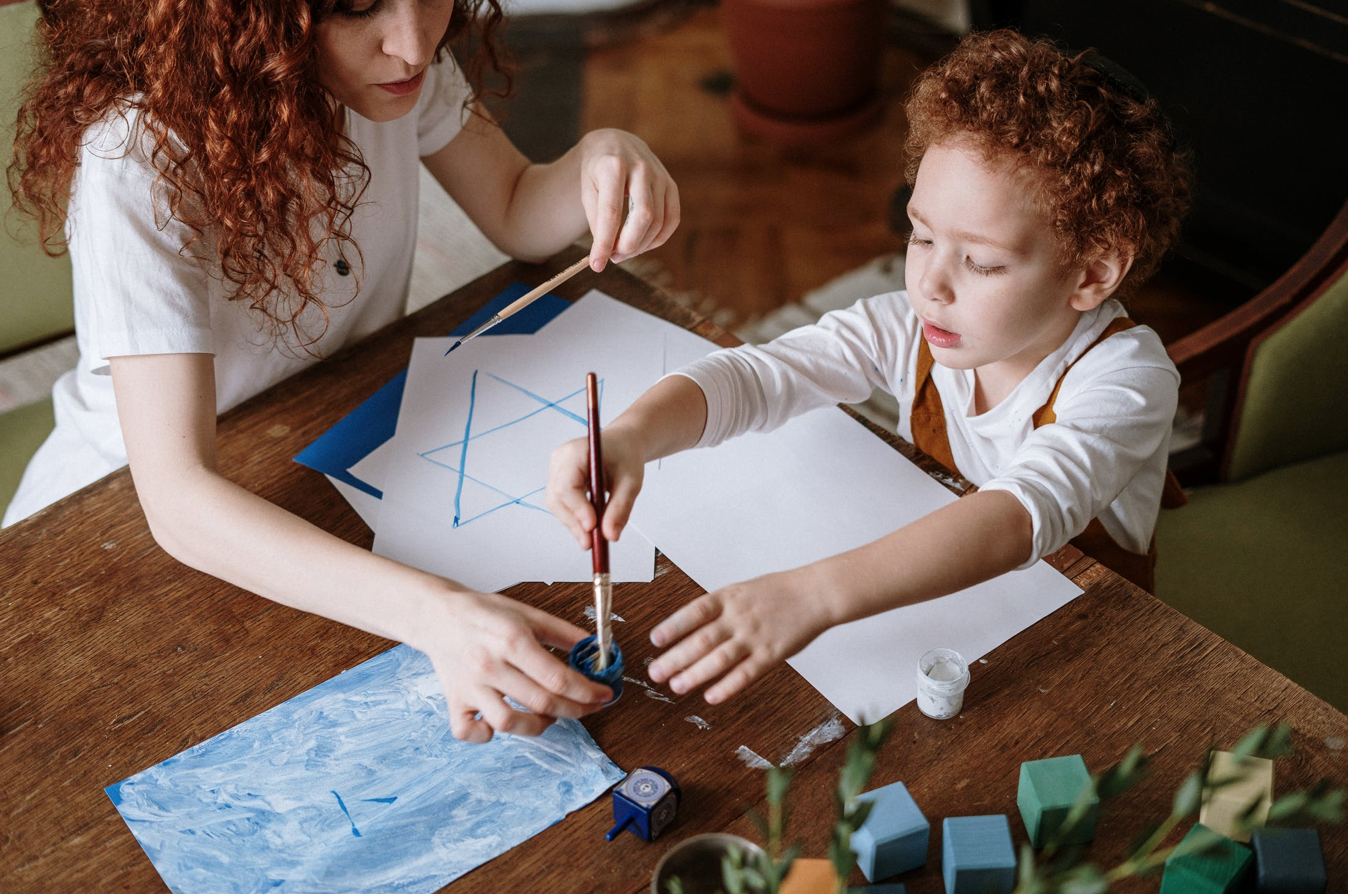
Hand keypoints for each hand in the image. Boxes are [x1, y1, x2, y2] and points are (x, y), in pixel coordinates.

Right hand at [421, 588, 614, 741]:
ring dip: (537, 726)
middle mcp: (490, 666)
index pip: (558, 678)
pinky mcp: (454, 700)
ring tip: (549, 716)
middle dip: (575, 710)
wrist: (439, 615)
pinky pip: (468, 732)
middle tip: (588, 707)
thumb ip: (564, 633)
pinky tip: (501, 724)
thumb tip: (596, 650)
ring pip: (508, 723)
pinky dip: (486, 735)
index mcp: (512, 640)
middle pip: (541, 702)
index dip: (587, 691)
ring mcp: (470, 686)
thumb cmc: (485, 614)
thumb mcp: (528, 614)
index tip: (604, 695)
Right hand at [546, 426, 646, 546]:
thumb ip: (620, 508)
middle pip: (557, 498)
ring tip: (593, 540)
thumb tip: (610, 536)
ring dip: (573, 525)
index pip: (566, 484)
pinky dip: (574, 519)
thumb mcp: (631, 482)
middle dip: (574, 523)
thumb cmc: (626, 457)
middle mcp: (560, 460)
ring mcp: (556, 470)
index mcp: (576, 451)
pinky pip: (561, 505)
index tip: (592, 527)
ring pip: (557, 505)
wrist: (622, 445)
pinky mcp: (558, 481)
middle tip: (591, 544)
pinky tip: (588, 529)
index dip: (577, 508)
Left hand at [577, 129, 679, 270]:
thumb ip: (597, 219)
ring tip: (623, 251)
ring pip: (658, 221)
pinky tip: (643, 244)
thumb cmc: (597, 171)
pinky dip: (658, 238)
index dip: (604, 242)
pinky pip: (672, 219)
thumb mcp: (588, 190)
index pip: (611, 212)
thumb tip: (606, 252)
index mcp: (613, 166)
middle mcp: (641, 167)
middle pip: (643, 216)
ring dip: (641, 245)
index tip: (596, 265)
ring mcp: (660, 175)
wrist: (615, 144)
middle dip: (628, 245)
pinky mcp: (671, 185)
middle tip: (614, 257)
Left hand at [646, 567, 836, 704]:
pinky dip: (727, 686)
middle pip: (701, 639)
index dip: (673, 626)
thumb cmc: (777, 592)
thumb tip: (687, 629)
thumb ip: (717, 609)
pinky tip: (711, 696)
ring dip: (695, 674)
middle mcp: (738, 617)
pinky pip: (746, 673)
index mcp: (728, 598)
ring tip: (676, 686)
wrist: (815, 594)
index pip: (694, 612)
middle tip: (655, 672)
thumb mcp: (741, 590)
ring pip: (719, 659)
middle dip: (675, 658)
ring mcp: (754, 637)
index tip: (655, 640)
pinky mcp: (771, 654)